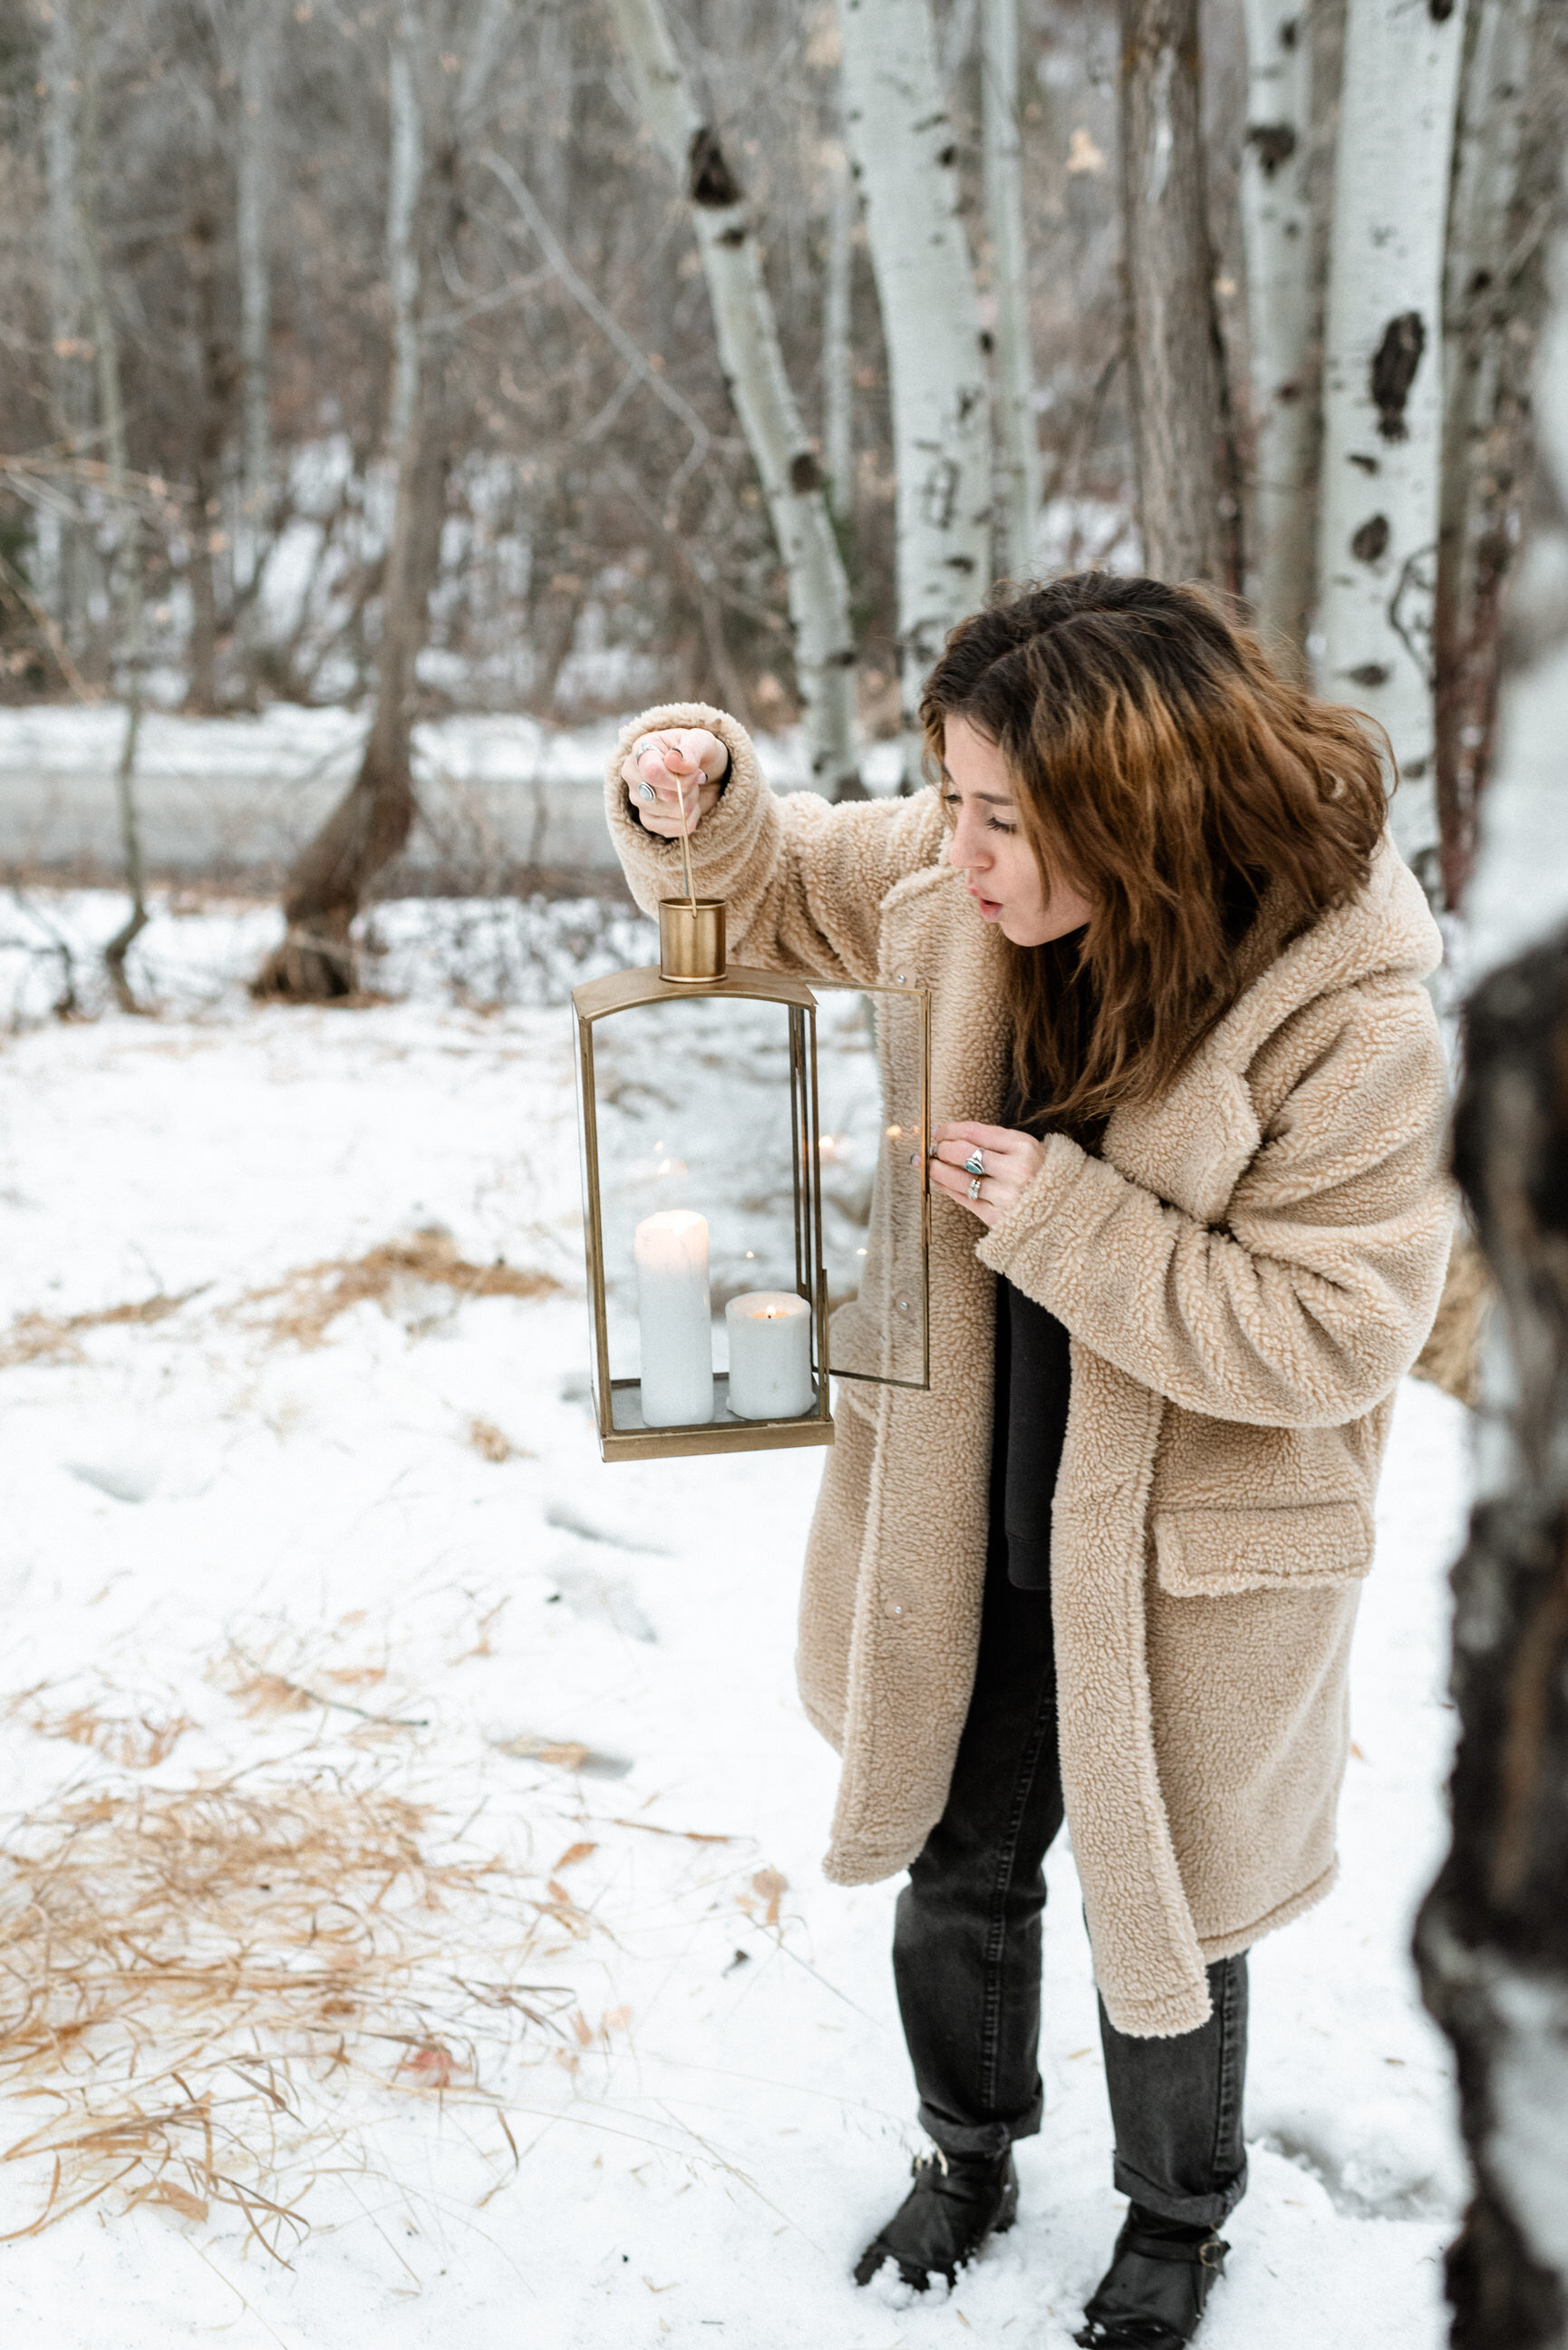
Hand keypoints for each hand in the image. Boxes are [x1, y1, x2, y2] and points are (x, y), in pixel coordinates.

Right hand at [621, 727, 725, 837]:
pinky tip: (691, 808)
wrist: (705, 771)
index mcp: (642, 749)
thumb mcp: (702, 741)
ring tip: (691, 790)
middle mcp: (632, 774)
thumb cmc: (699, 752)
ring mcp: (637, 799)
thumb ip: (691, 748)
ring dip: (690, 805)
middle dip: (689, 791)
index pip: (652, 772)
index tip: (697, 774)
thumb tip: (673, 761)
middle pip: (663, 796)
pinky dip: (687, 822)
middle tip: (695, 779)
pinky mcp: (647, 819)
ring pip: (668, 813)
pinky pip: (667, 830)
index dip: (679, 779)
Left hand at [929, 1120, 1047, 1228]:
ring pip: (958, 1178)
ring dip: (936, 1169)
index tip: (937, 1131)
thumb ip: (993, 1142)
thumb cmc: (1039, 1175)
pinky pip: (963, 1199)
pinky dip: (946, 1188)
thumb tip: (949, 1136)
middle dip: (941, 1149)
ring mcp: (1005, 1195)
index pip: (975, 1132)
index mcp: (1024, 1147)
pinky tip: (939, 1181)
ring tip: (927, 1164)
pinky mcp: (996, 1217)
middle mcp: (1015, 1170)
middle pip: (963, 1153)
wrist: (1064, 1212)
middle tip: (933, 1149)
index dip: (950, 1130)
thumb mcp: (1026, 1149)